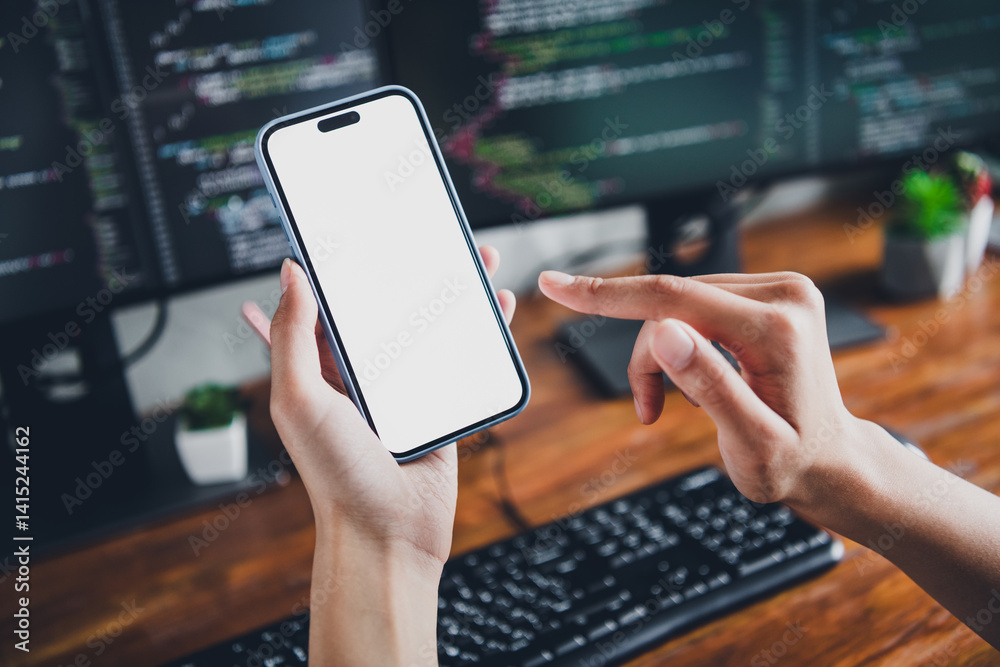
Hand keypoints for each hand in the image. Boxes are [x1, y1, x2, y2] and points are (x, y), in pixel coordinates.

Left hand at [244, 246, 513, 664]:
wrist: (388, 535)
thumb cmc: (335, 476)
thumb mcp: (299, 399)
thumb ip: (292, 336)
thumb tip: (289, 273)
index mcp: (322, 367)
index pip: (330, 304)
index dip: (342, 267)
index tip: (358, 230)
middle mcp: (363, 375)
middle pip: (389, 308)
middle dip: (408, 271)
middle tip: (429, 235)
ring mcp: (405, 391)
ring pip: (431, 328)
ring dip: (453, 293)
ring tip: (474, 260)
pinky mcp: (441, 406)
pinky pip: (462, 360)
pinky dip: (482, 334)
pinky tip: (497, 310)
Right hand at [539, 269, 999, 649]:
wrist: (830, 460)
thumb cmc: (793, 462)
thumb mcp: (752, 444)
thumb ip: (711, 386)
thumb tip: (665, 333)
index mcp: (778, 328)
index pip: (672, 298)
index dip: (606, 294)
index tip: (554, 284)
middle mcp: (784, 294)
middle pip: (671, 304)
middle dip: (647, 355)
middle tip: (647, 406)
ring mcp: (778, 290)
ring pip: (678, 304)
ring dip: (659, 353)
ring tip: (667, 402)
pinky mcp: (768, 294)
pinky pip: (696, 305)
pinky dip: (677, 343)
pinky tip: (688, 379)